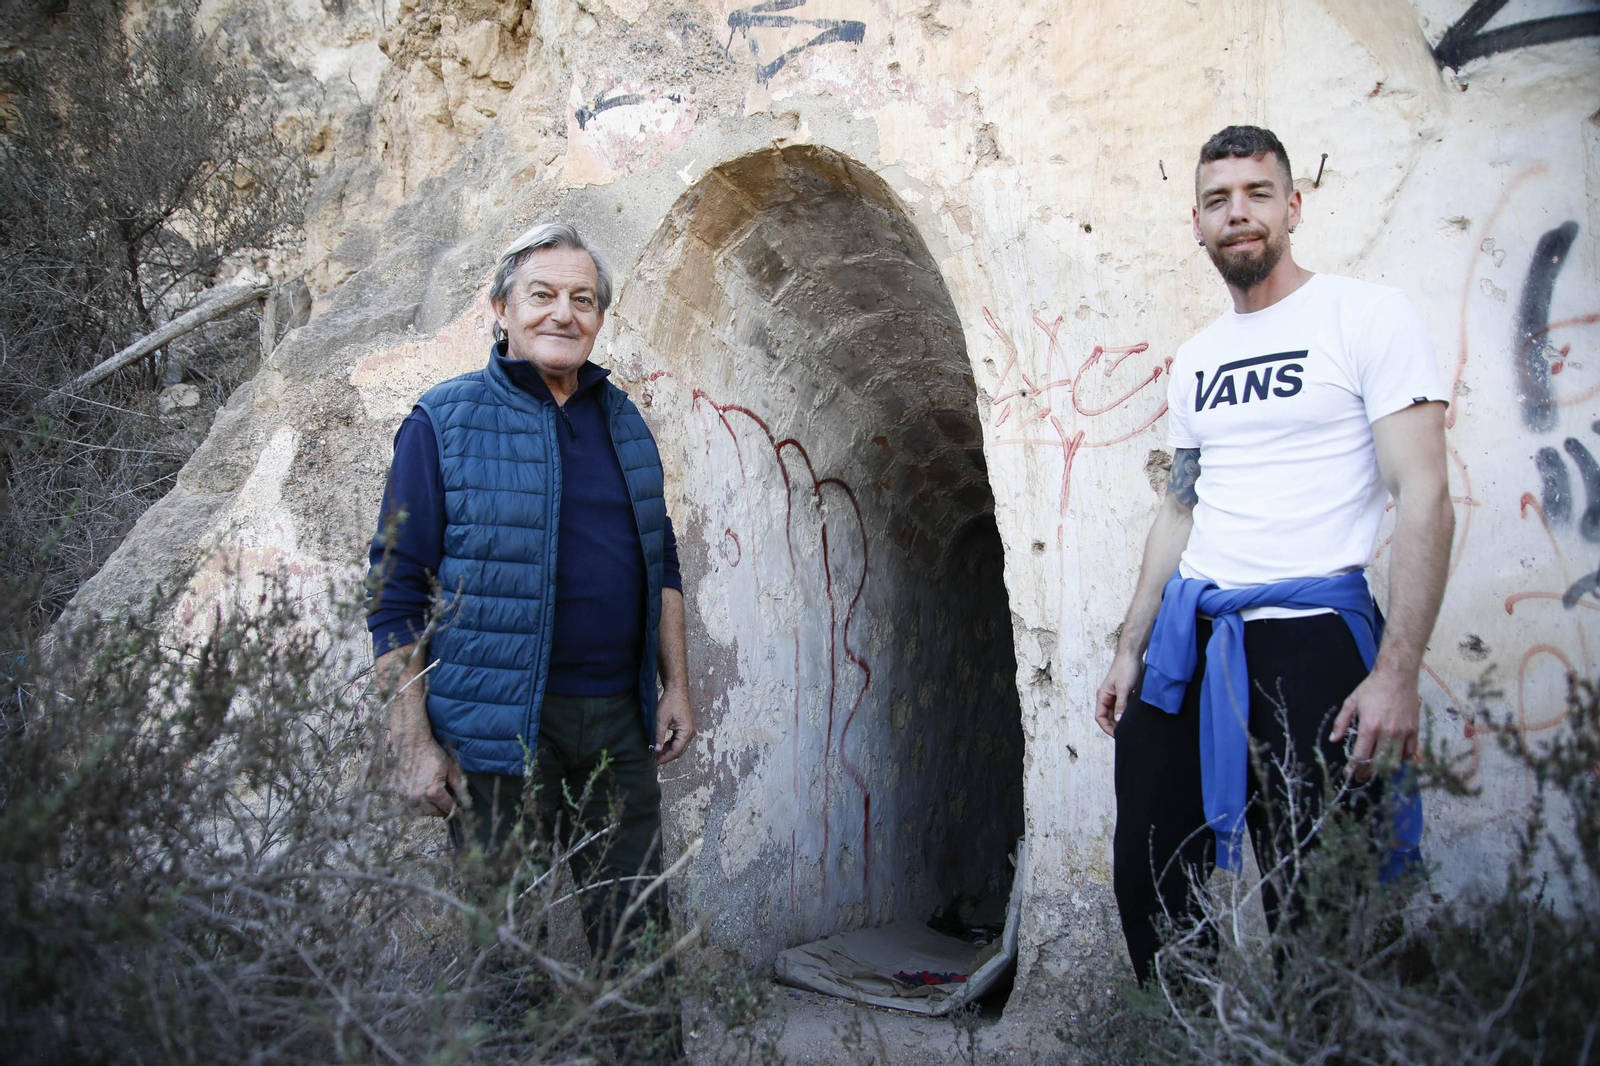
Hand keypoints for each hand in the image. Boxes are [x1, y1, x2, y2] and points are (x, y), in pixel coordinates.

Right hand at [393, 731, 466, 816]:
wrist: (412, 744)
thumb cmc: (432, 754)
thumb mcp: (450, 768)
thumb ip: (459, 786)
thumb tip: (466, 799)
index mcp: (433, 791)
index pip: (447, 807)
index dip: (455, 809)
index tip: (459, 810)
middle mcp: (419, 797)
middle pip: (435, 812)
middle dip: (443, 810)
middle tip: (448, 806)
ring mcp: (407, 796)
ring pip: (422, 812)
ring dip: (431, 809)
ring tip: (437, 802)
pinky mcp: (400, 793)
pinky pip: (412, 806)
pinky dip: (419, 805)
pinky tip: (425, 798)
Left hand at [654, 685, 695, 764]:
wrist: (677, 690)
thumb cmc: (670, 702)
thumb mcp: (661, 720)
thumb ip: (659, 736)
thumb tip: (656, 750)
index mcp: (686, 732)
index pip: (676, 751)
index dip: (665, 757)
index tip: (655, 761)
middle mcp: (691, 733)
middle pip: (679, 750)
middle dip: (667, 755)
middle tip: (655, 759)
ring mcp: (690, 730)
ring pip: (679, 746)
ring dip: (669, 750)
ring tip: (657, 752)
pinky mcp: (687, 728)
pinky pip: (680, 740)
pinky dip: (671, 744)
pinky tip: (662, 745)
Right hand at [1095, 650, 1141, 737]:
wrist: (1132, 655)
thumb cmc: (1125, 668)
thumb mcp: (1123, 688)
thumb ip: (1121, 705)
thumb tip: (1119, 721)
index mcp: (1103, 696)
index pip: (1100, 717)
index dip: (1107, 727)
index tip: (1117, 735)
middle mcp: (1108, 698)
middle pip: (1108, 717)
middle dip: (1115, 726)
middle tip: (1126, 733)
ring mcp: (1116, 696)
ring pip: (1117, 713)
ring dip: (1122, 720)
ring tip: (1131, 727)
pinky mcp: (1125, 694)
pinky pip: (1124, 708)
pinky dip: (1127, 714)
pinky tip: (1134, 718)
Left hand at [1328, 665, 1420, 780]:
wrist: (1397, 675)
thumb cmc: (1373, 688)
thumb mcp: (1351, 702)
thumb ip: (1341, 722)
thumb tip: (1333, 739)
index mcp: (1370, 727)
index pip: (1361, 756)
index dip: (1354, 768)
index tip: (1350, 773)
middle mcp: (1387, 733)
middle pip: (1378, 762)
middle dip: (1368, 772)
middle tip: (1361, 776)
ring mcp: (1403, 732)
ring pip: (1395, 760)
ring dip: (1385, 768)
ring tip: (1377, 770)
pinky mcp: (1414, 730)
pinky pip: (1410, 752)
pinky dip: (1403, 759)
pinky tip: (1395, 760)